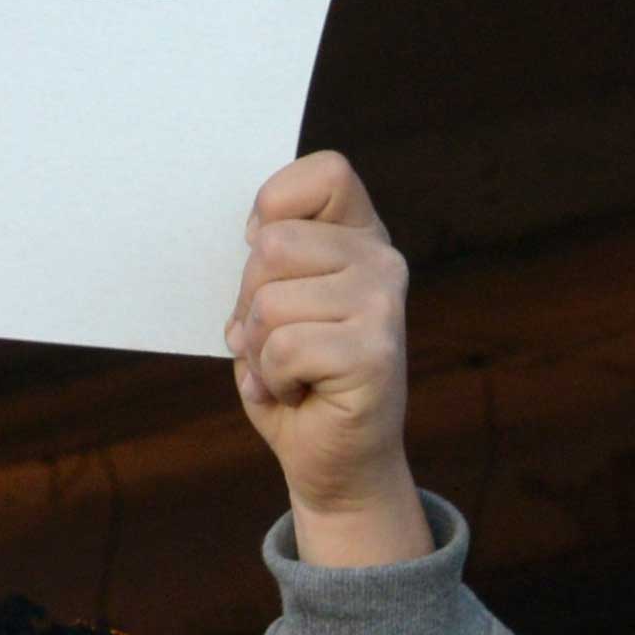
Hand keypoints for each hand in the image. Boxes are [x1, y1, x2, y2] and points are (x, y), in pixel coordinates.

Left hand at [229, 151, 424, 565]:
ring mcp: (384, 306)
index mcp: (360, 238)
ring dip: (258, 349)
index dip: (275, 208)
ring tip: (288, 371)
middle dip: (250, 302)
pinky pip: (282, 348)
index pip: (326, 173)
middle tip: (276, 341)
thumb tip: (259, 240)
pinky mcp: (374, 353)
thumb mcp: (275, 302)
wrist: (336, 461)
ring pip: (269, 301)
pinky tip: (299, 393)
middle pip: (271, 246)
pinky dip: (272, 380)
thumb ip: (272, 260)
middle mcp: (382, 262)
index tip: (268, 258)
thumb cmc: (297, 377)